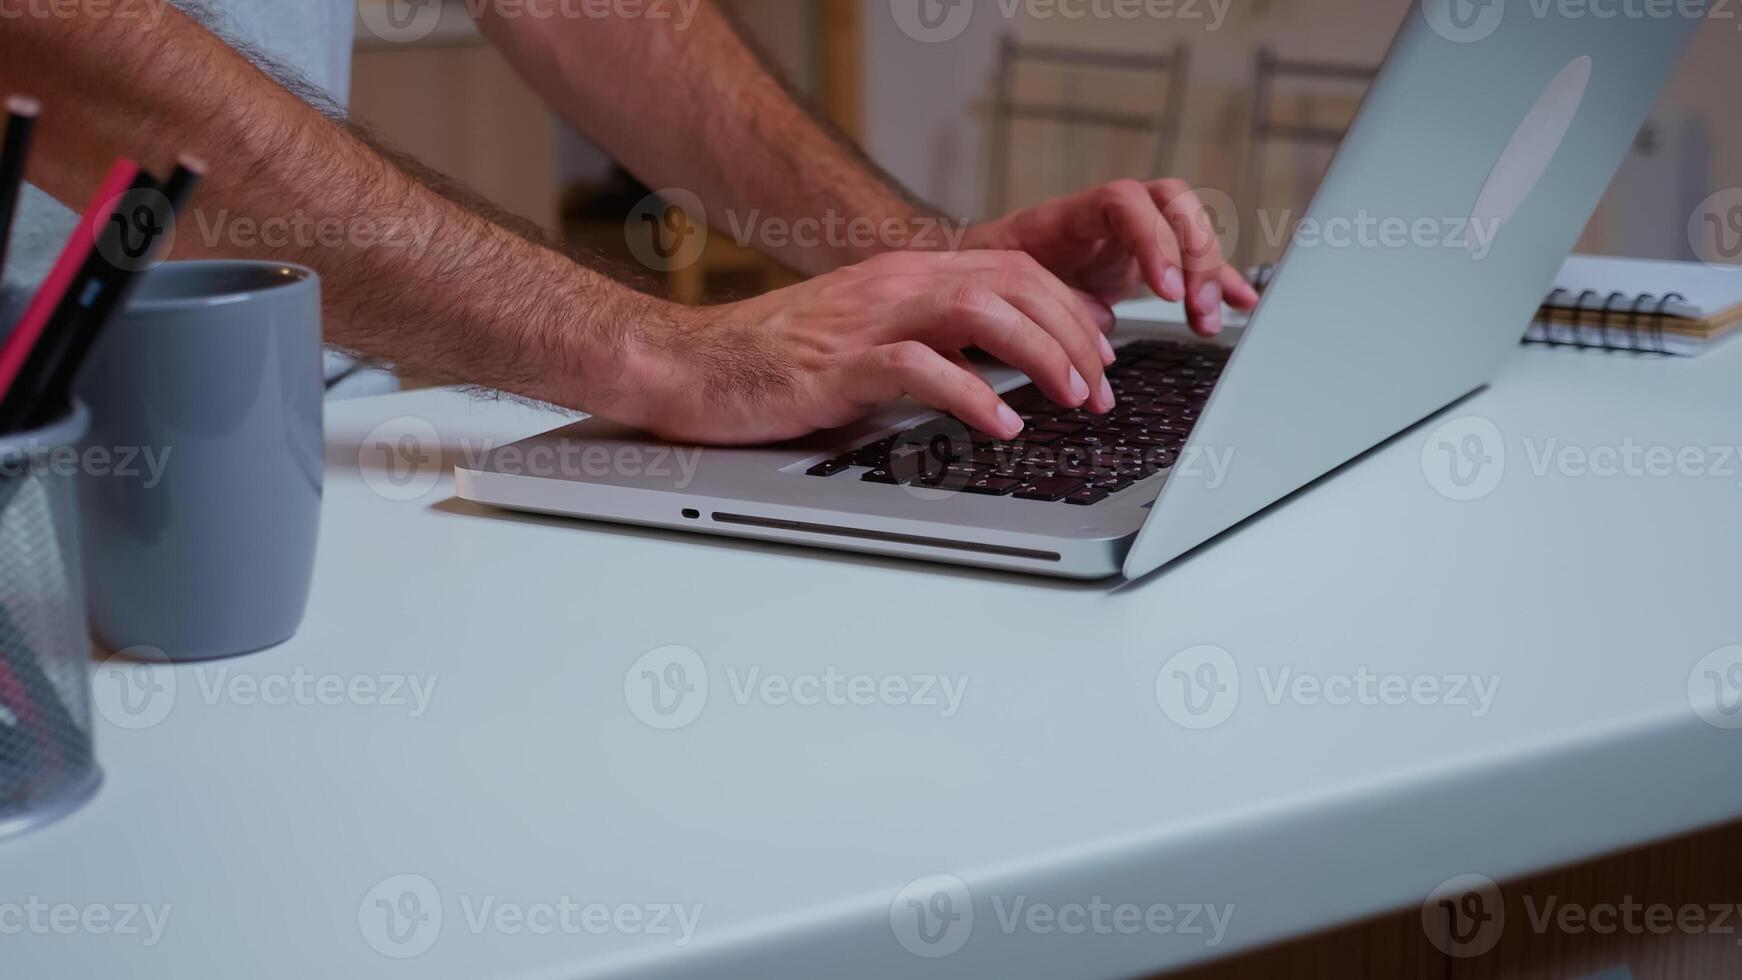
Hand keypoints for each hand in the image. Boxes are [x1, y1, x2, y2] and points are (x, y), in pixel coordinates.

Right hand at [610, 250, 1118, 445]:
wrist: (685, 366)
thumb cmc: (772, 363)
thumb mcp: (865, 340)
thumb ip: (929, 341)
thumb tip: (999, 368)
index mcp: (905, 276)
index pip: (1013, 269)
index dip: (1071, 305)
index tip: (1106, 345)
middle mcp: (893, 284)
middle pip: (1013, 283)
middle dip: (1074, 332)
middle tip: (1105, 385)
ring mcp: (866, 320)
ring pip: (981, 311)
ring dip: (1041, 355)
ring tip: (1074, 397)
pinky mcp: (838, 365)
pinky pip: (921, 368)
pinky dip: (972, 394)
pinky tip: (1002, 423)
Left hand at [962, 179, 1260, 337]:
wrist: (987, 273)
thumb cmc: (991, 274)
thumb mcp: (1007, 285)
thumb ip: (1048, 296)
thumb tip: (1093, 319)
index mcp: (1072, 214)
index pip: (1124, 201)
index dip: (1153, 239)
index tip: (1165, 288)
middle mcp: (1109, 217)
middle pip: (1171, 204)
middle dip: (1193, 253)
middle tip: (1193, 305)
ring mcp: (1133, 235)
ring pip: (1188, 230)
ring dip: (1208, 273)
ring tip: (1208, 319)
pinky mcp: (1147, 262)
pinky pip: (1192, 264)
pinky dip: (1219, 282)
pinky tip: (1242, 301)